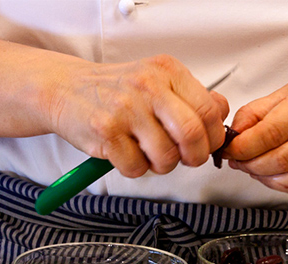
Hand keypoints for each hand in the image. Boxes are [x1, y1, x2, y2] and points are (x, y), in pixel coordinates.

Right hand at [46, 54, 228, 176]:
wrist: (65, 88)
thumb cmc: (116, 90)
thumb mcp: (158, 80)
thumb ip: (191, 96)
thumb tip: (222, 113)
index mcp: (167, 71)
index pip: (210, 110)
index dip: (213, 137)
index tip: (205, 145)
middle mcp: (148, 86)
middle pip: (192, 134)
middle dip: (194, 157)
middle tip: (185, 159)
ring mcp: (126, 108)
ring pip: (166, 157)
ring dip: (161, 165)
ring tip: (148, 153)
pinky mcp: (106, 131)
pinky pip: (136, 167)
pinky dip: (135, 169)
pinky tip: (125, 153)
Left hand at [224, 61, 287, 193]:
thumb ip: (262, 109)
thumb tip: (235, 132)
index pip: (270, 132)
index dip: (243, 146)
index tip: (230, 149)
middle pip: (281, 159)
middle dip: (251, 165)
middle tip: (240, 161)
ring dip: (268, 180)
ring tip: (258, 169)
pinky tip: (281, 175)